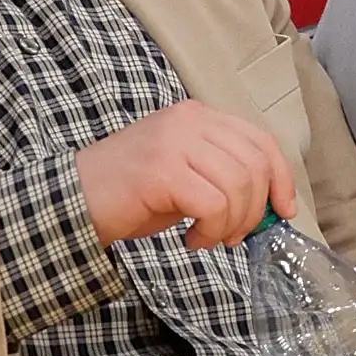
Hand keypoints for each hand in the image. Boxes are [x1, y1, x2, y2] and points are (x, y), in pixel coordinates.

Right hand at [75, 102, 295, 251]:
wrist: (73, 200)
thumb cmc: (129, 195)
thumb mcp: (185, 174)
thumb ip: (223, 177)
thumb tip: (268, 204)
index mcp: (197, 116)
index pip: (260, 140)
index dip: (281, 178)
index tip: (283, 210)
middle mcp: (189, 120)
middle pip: (255, 164)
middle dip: (254, 210)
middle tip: (231, 236)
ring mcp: (175, 142)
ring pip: (238, 185)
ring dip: (231, 224)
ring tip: (208, 238)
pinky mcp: (162, 170)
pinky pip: (214, 205)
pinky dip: (211, 231)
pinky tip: (191, 239)